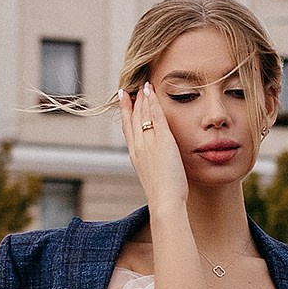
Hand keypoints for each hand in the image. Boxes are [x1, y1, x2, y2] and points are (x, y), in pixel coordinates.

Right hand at [118, 79, 190, 215]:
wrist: (164, 203)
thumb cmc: (164, 196)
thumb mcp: (153, 177)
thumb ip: (153, 165)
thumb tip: (157, 162)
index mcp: (135, 155)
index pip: (128, 128)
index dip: (125, 112)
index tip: (123, 98)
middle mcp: (138, 147)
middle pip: (133, 118)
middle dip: (133, 101)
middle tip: (133, 87)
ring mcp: (149, 143)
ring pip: (143, 114)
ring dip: (143, 98)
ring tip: (144, 85)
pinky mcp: (163, 141)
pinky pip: (156, 117)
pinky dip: (153, 103)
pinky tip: (152, 92)